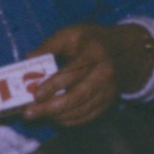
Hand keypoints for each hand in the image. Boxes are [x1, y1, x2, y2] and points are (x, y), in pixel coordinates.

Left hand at [24, 23, 153, 126]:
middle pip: (77, 96)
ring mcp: (108, 90)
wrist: (125, 51)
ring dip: (57, 116)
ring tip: (37, 114)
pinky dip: (69, 120)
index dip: (54, 85)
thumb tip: (28, 60)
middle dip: (51, 107)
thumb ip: (49, 45)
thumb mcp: (71, 34)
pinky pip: (87, 116)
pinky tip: (54, 117)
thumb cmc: (91, 40)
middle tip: (28, 113)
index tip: (36, 95)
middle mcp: (105, 74)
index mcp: (94, 53)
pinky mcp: (108, 102)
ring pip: (81, 110)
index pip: (73, 72)